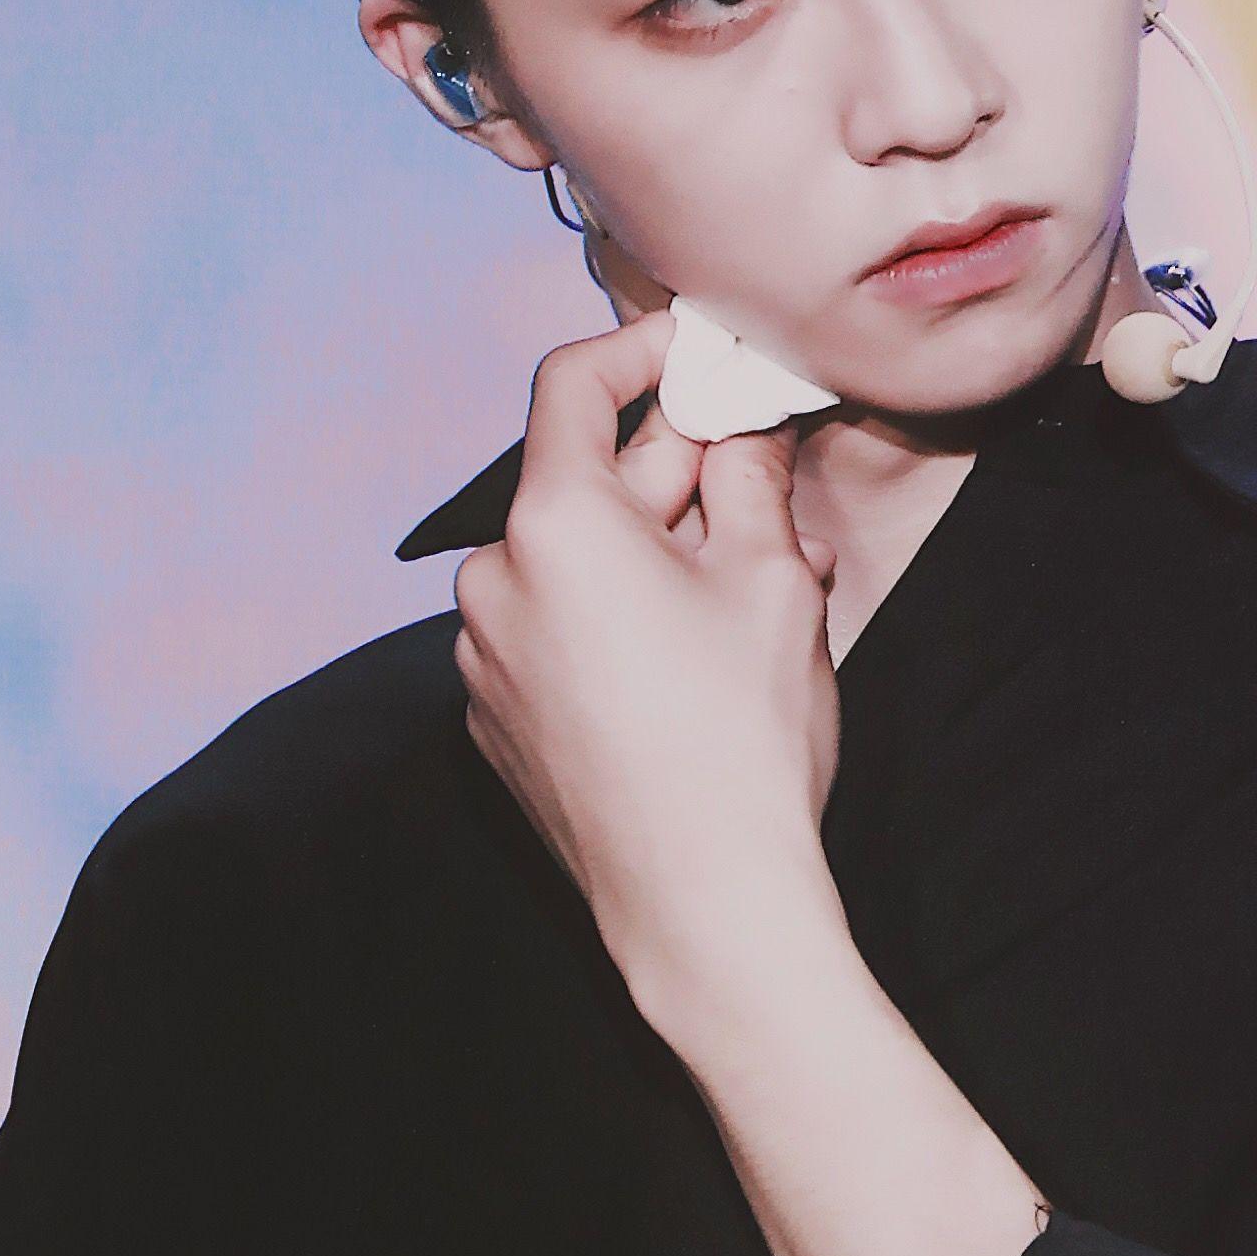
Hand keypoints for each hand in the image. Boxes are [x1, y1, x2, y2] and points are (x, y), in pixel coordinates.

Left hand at [454, 308, 842, 1018]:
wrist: (705, 906)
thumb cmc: (741, 742)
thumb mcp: (774, 582)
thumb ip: (751, 478)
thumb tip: (745, 422)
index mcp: (553, 524)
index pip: (574, 386)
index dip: (639, 349)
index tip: (692, 350)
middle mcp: (493, 582)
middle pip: (581, 484)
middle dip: (674, 475)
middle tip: (760, 479)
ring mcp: (482, 660)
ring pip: (573, 568)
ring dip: (652, 558)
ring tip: (752, 592)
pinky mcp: (494, 723)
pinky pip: (554, 638)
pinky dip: (614, 625)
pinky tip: (694, 662)